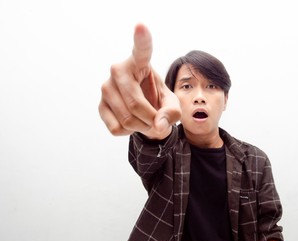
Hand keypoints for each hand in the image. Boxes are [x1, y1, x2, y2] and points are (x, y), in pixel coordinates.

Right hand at [99, 24, 180, 138]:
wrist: (143, 112)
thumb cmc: (158, 101)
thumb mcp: (172, 105)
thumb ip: (171, 113)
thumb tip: (158, 126)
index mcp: (140, 63)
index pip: (141, 50)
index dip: (142, 39)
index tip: (141, 26)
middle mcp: (118, 70)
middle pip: (135, 104)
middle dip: (151, 120)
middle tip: (158, 121)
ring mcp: (106, 87)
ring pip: (127, 119)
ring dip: (142, 128)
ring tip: (145, 121)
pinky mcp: (100, 105)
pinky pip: (116, 128)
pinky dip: (129, 132)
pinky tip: (131, 123)